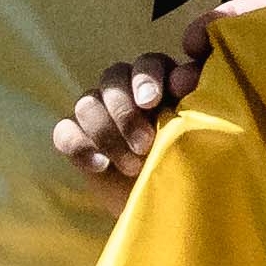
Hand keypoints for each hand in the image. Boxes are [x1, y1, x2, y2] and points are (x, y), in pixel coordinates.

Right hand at [52, 49, 194, 205]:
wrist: (166, 201)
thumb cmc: (189, 159)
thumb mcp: (200, 128)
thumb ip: (197, 95)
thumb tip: (182, 78)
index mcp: (159, 80)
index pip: (147, 64)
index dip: (146, 78)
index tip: (151, 102)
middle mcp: (125, 89)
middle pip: (112, 79)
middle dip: (126, 112)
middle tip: (144, 144)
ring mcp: (97, 112)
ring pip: (87, 103)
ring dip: (107, 133)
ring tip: (131, 165)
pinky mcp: (76, 139)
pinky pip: (64, 131)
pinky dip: (79, 146)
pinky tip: (100, 165)